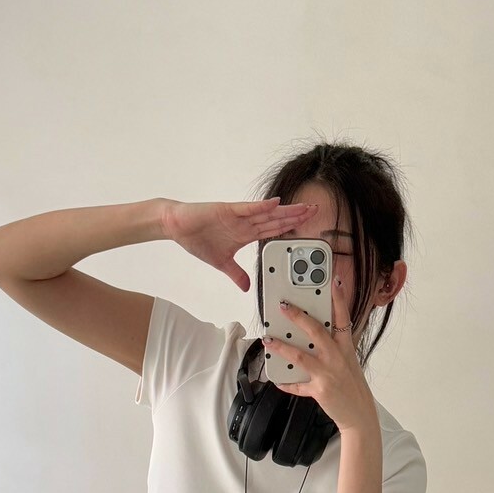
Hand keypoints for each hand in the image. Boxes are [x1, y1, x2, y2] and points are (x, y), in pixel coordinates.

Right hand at [162, 197, 316, 290]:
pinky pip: (248, 208)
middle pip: (276, 219)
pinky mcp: (227, 210)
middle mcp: (246, 223)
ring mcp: (238, 216)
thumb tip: (246, 288)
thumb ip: (236, 274)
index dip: (291, 227)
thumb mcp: (221, 264)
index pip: (274, 230)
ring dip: (286, 210)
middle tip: (316, 212)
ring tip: (304, 207)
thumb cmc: (197, 239)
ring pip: (267, 213)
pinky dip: (261, 207)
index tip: (307, 226)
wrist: (177, 226)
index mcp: (247, 234)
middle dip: (296, 216)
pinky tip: (276, 204)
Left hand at [261, 284, 375, 433]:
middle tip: (284, 306)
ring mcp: (327, 374)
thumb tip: (312, 338)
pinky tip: (277, 379)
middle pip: (316, 331)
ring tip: (268, 339)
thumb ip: (333, 348)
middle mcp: (337, 358)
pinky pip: (297, 386)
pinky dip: (286, 383)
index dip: (339, 299)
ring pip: (300, 356)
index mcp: (345, 348)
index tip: (333, 281)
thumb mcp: (348, 362)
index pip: (343, 318)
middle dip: (298, 316)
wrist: (359, 415)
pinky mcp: (319, 390)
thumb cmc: (352, 387)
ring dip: (281, 346)